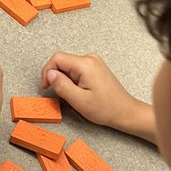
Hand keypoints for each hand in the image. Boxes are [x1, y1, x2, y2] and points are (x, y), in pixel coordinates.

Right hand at [40, 51, 154, 141]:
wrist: (124, 111)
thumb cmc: (105, 108)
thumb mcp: (78, 100)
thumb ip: (61, 85)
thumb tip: (49, 74)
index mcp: (85, 64)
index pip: (57, 58)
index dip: (47, 71)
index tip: (45, 85)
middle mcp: (90, 59)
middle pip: (63, 61)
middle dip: (57, 77)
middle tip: (61, 94)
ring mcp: (94, 62)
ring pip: (69, 66)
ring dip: (65, 79)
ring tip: (74, 95)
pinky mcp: (95, 67)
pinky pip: (77, 69)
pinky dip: (73, 80)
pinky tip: (80, 91)